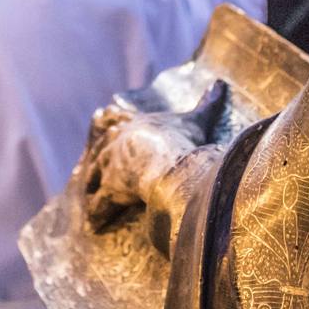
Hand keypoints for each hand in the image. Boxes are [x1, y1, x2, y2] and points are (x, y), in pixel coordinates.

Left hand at [81, 79, 228, 234]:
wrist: (170, 163)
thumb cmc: (182, 140)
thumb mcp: (196, 120)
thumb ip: (207, 102)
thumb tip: (220, 84)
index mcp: (132, 126)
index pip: (114, 123)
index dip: (109, 127)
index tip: (101, 124)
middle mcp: (115, 144)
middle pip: (99, 150)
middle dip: (95, 160)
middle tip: (88, 169)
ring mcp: (109, 167)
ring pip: (93, 176)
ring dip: (91, 186)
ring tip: (87, 195)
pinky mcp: (109, 189)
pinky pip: (99, 204)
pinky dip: (97, 214)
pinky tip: (94, 224)